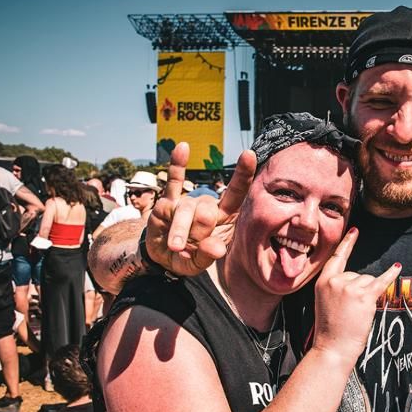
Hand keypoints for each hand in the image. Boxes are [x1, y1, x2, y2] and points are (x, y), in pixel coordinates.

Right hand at [145, 142, 255, 276]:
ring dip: (179, 231)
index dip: (243, 175)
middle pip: (207, 209)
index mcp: (224, 218)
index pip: (237, 194)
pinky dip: (177, 165)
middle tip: (190, 248)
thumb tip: (216, 249)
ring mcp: (187, 202)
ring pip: (186, 209)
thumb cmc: (187, 257)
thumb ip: (206, 256)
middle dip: (197, 233)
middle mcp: (208, 205)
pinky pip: (173, 182)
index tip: (249, 154)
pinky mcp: (167, 202)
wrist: (161, 257)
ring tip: (176, 247)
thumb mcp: (197, 264)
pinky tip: (182, 147)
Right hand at [313, 228, 400, 364]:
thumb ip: (337, 288)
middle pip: (359, 274)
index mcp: (323, 282)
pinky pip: (381, 282)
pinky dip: (390, 275)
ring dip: (369, 295)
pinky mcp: (364, 296)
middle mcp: (336, 281)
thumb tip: (360, 281)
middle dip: (360, 290)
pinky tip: (397, 267)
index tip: (354, 231)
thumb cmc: (330, 330)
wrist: (332, 348)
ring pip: (369, 281)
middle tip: (350, 311)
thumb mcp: (325, 302)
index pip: (337, 258)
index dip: (347, 244)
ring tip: (357, 313)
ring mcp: (350, 287)